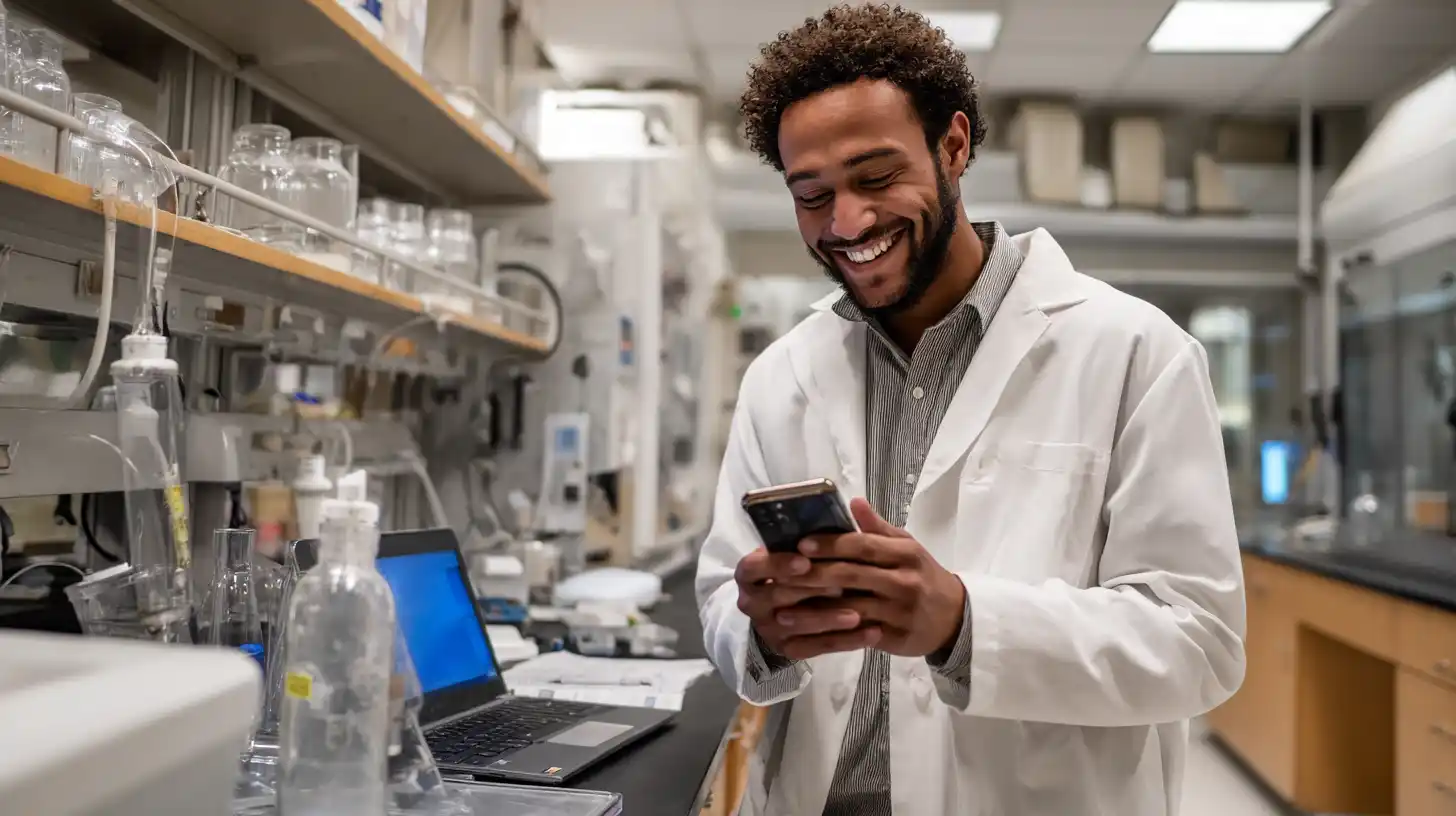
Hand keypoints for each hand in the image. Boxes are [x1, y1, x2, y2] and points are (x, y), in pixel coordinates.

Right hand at [734, 547, 881, 660]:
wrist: (798, 607)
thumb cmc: (803, 568)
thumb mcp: (809, 549)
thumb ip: (831, 533)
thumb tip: (858, 503)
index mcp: (750, 572)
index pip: (753, 567)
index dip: (777, 564)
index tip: (805, 561)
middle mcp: (753, 601)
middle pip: (776, 597)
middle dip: (810, 591)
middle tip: (840, 586)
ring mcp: (770, 628)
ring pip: (797, 625)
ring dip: (828, 619)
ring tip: (859, 613)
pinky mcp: (789, 649)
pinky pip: (817, 648)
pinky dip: (845, 641)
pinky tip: (872, 632)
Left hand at [793, 498, 966, 658]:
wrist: (956, 617)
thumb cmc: (923, 575)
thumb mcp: (908, 547)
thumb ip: (878, 528)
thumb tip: (854, 501)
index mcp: (904, 554)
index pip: (863, 546)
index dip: (831, 544)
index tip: (801, 544)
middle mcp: (903, 581)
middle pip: (852, 576)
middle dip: (813, 576)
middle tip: (779, 575)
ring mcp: (899, 612)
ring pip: (849, 610)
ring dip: (813, 612)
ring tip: (782, 612)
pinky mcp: (894, 638)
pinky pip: (856, 638)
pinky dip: (829, 637)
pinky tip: (804, 637)